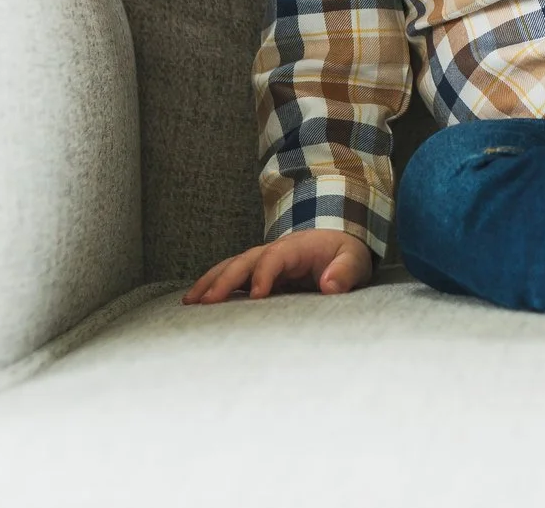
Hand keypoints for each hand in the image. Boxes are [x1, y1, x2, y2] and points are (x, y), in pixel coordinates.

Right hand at [183, 228, 372, 304]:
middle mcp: (275, 251)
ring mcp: (263, 260)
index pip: (275, 257)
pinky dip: (213, 285)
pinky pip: (231, 276)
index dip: (264, 274)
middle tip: (206, 302)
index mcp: (297, 247)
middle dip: (224, 280)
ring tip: (190, 302)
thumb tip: (330, 285)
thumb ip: (345, 272)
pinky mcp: (258, 272)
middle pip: (244, 261)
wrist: (338, 242)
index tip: (256, 296)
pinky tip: (195, 302)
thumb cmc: (345, 254)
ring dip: (210, 282)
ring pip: (231, 266)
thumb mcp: (354, 261)